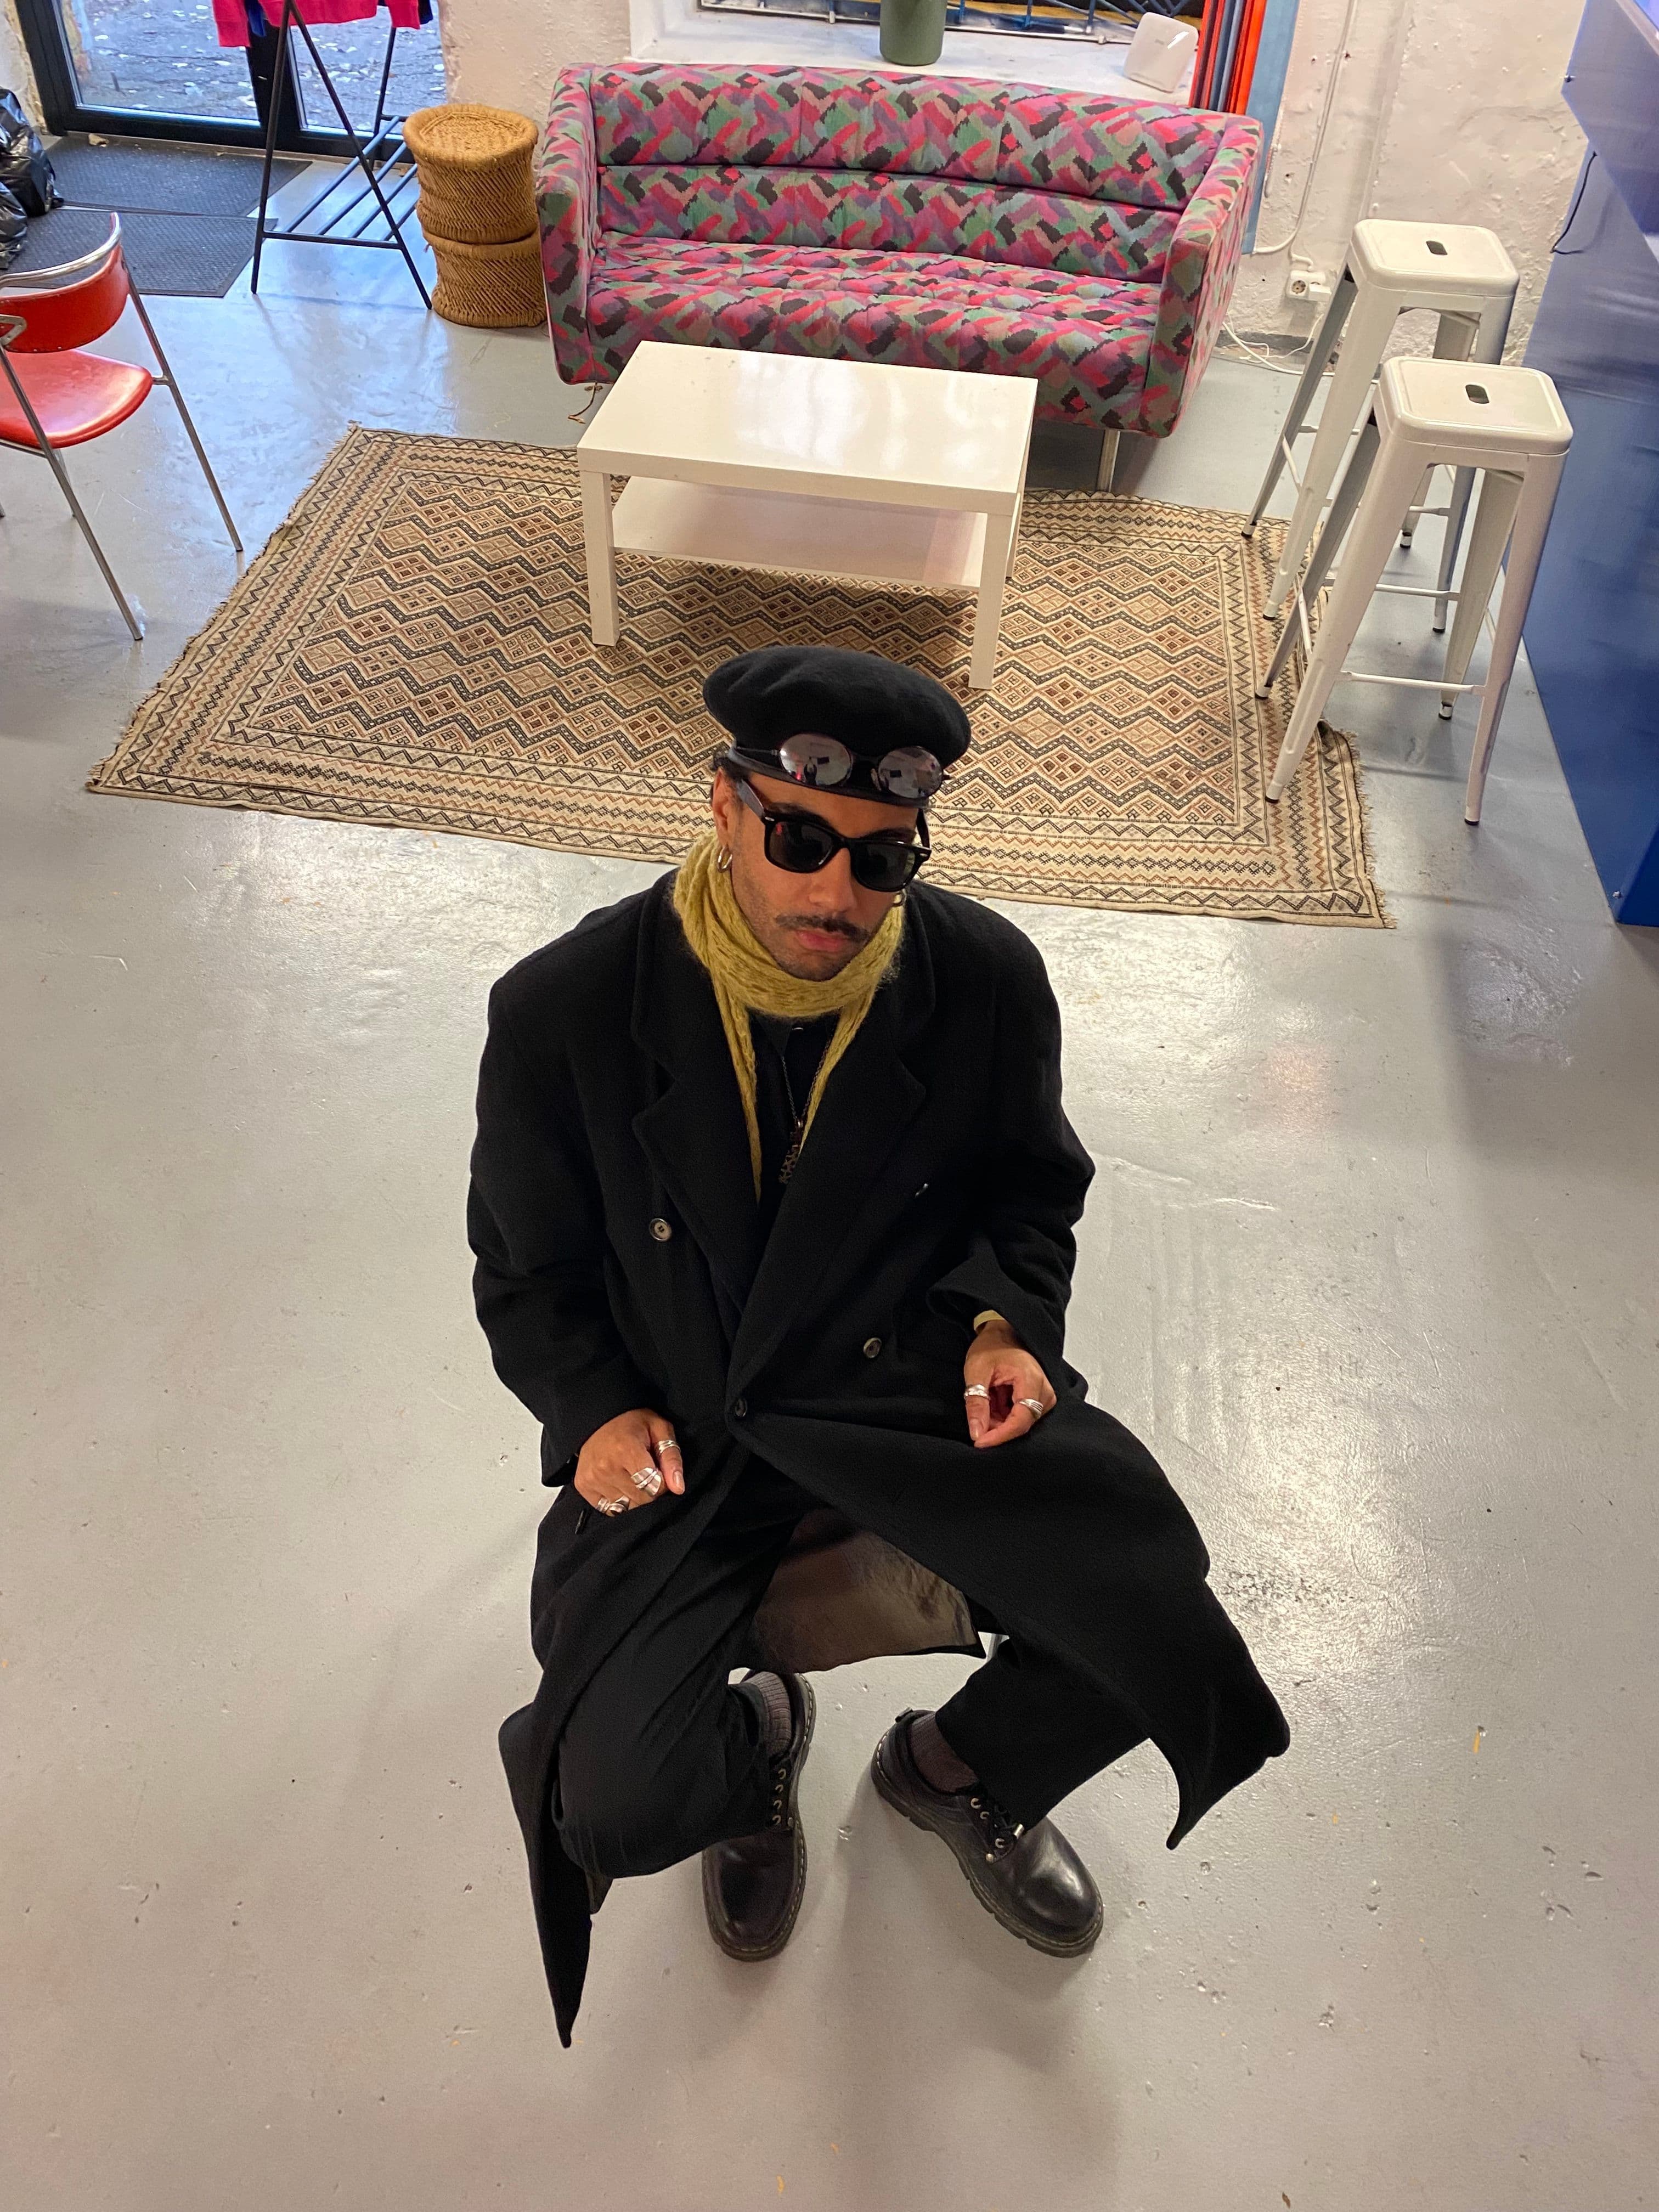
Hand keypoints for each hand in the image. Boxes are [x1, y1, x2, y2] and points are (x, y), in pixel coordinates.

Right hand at [574, 1408, 684, 1514]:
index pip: (653, 1486)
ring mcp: (592, 1478)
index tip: (659, 1471)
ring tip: (630, 1475)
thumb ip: (671, 1458)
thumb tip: (678, 1487)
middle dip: (650, 1490)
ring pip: (627, 1507)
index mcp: (626, 1450)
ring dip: (634, 1496)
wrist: (599, 1419)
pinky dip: (618, 1500)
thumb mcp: (660, 1429)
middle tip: (645, 1471)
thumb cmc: (633, 1424)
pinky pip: (610, 1509)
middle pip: (642, 1499)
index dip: (663, 1482)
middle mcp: (606, 1467)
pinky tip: (618, 1482)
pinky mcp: (583, 1486)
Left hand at [963, 1318, 1055, 1448]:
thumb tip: (977, 1433)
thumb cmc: (991, 1347)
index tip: (980, 1441)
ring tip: (986, 1398)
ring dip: (998, 1419)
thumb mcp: (976, 1372)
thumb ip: (976, 1404)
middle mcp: (1044, 1390)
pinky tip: (994, 1400)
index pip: (1021, 1420)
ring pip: (1020, 1423)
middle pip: (1021, 1424)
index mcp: (1031, 1379)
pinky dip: (1003, 1414)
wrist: (1003, 1333)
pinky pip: (1021, 1417)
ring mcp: (1044, 1395)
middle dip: (996, 1426)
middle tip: (977, 1413)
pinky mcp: (1040, 1399)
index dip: (1000, 1435)